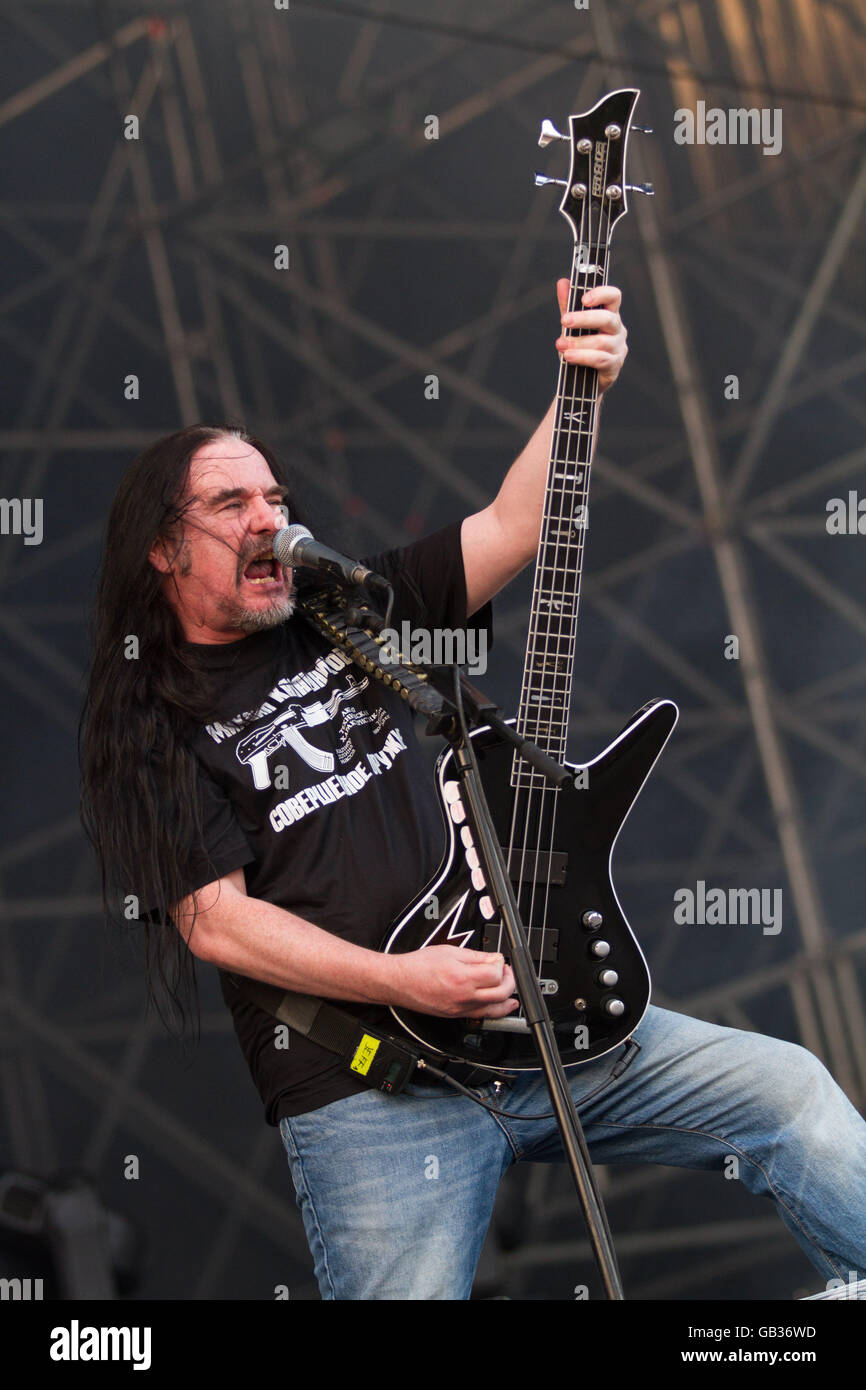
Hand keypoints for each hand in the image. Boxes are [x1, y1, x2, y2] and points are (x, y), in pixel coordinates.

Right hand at [385, 944, 518, 1018]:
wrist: (399, 982)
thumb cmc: (418, 966)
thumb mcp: (450, 952)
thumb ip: (476, 957)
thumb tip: (494, 959)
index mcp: (462, 977)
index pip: (496, 974)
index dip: (501, 964)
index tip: (499, 959)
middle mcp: (463, 997)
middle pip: (501, 993)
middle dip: (509, 980)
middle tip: (506, 971)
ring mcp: (460, 1009)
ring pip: (495, 1009)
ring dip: (507, 998)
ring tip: (510, 989)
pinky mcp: (456, 1015)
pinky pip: (482, 1016)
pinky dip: (495, 1011)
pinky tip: (501, 1005)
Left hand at [554, 279, 627, 393]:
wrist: (580, 381)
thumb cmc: (580, 348)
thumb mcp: (571, 326)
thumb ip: (567, 305)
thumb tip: (562, 283)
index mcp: (610, 314)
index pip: (614, 297)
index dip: (601, 294)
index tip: (584, 299)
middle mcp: (617, 330)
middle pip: (607, 318)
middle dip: (584, 318)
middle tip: (564, 321)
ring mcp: (618, 348)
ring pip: (601, 341)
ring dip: (578, 342)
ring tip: (560, 344)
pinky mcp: (614, 366)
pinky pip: (600, 359)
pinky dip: (582, 357)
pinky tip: (568, 356)